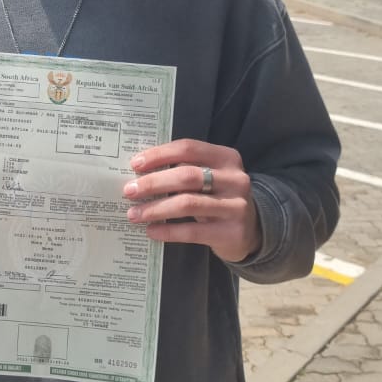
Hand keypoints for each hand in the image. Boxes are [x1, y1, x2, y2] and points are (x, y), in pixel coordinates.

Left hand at [122, 139, 260, 264]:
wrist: (252, 229)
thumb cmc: (219, 196)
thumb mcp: (210, 177)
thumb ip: (184, 169)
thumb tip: (140, 172)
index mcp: (226, 157)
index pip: (188, 149)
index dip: (160, 154)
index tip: (135, 164)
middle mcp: (235, 179)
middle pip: (186, 176)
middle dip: (153, 183)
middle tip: (129, 191)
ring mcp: (235, 206)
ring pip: (187, 203)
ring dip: (155, 209)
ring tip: (134, 214)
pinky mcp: (230, 232)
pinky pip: (192, 231)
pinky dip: (168, 230)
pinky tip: (152, 231)